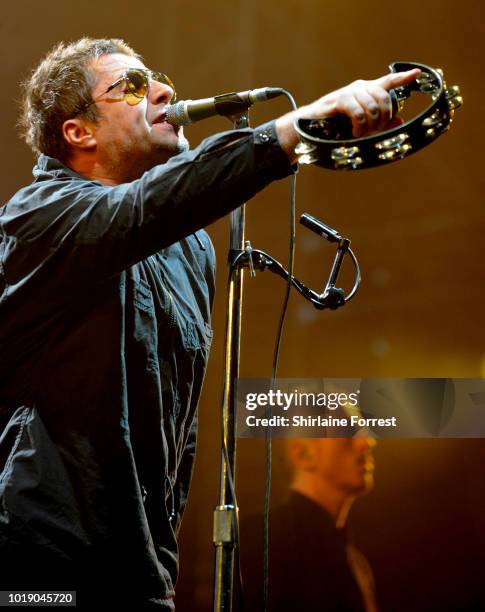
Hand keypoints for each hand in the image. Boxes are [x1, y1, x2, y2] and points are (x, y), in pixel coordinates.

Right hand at [302, 68, 420, 137]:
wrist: (309, 126)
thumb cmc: (334, 126)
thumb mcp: (361, 126)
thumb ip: (380, 124)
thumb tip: (400, 120)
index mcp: (367, 91)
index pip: (388, 81)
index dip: (403, 77)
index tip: (417, 74)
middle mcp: (360, 87)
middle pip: (385, 98)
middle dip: (384, 118)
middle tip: (375, 131)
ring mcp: (350, 92)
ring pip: (373, 107)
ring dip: (370, 125)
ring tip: (361, 133)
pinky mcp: (340, 100)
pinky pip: (359, 112)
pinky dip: (360, 126)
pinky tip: (355, 132)